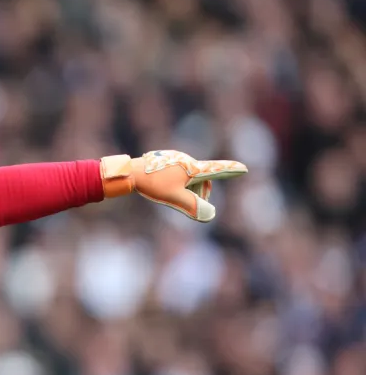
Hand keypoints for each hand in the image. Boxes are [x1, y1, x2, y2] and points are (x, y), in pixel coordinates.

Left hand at [100, 150, 247, 221]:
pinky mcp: (167, 159)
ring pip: (191, 177)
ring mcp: (176, 158)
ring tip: (171, 195)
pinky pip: (179, 172)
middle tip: (185, 203)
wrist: (130, 172)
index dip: (231, 170)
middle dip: (199, 192)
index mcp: (192, 168)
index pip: (216, 169)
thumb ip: (193, 206)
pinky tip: (162, 187)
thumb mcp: (174, 198)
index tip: (244, 168)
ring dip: (188, 188)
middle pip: (203, 179)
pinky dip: (179, 183)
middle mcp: (187, 160)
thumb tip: (210, 216)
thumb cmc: (152, 184)